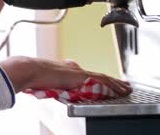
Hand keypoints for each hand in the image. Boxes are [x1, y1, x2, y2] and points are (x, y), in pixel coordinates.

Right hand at [0, 56, 132, 95]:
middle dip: (113, 81)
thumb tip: (49, 91)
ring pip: (104, 78)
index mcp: (68, 70)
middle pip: (100, 76)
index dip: (100, 79)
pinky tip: (119, 90)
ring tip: (127, 89)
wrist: (32, 70)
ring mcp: (80, 72)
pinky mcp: (82, 77)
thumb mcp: (45, 82)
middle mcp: (76, 69)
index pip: (89, 75)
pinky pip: (102, 82)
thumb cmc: (34, 77)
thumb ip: (52, 86)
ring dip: (117, 84)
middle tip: (125, 85)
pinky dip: (112, 86)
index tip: (108, 82)